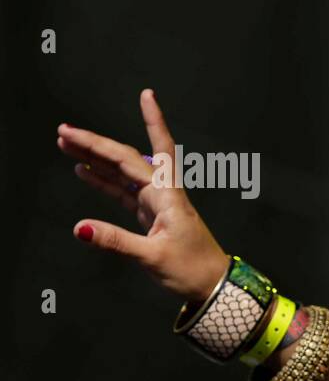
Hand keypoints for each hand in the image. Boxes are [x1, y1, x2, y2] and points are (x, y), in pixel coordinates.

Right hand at [58, 89, 228, 301]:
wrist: (213, 286)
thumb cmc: (192, 270)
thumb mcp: (152, 257)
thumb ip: (116, 241)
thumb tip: (81, 228)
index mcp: (168, 196)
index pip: (151, 152)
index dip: (152, 121)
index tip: (147, 95)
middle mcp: (163, 194)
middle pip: (127, 159)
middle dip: (96, 144)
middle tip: (64, 131)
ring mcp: (157, 203)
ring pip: (123, 173)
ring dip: (96, 159)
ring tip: (66, 145)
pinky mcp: (151, 215)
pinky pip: (124, 192)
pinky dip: (104, 181)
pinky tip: (84, 171)